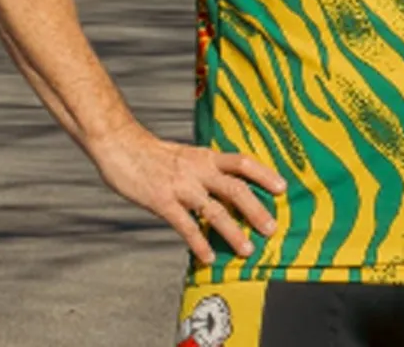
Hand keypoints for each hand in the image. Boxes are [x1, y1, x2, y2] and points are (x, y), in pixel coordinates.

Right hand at [88, 123, 286, 264]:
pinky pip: (185, 225)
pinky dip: (199, 243)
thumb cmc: (154, 154)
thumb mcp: (187, 155)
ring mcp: (181, 186)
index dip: (264, 174)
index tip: (283, 187)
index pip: (242, 162)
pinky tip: (208, 257)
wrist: (120, 145)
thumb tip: (228, 187)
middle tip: (272, 229)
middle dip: (256, 210)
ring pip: (214, 210)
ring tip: (247, 250)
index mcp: (206, 157)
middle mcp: (198, 170)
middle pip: (235, 189)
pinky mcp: (162, 201)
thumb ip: (206, 170)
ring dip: (233, 232)